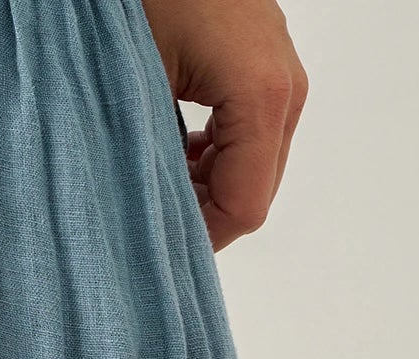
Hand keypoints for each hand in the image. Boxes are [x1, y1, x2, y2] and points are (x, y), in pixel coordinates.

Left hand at [143, 0, 307, 250]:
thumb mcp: (133, 88)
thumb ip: (157, 166)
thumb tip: (154, 229)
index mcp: (263, 91)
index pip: (245, 206)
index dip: (199, 241)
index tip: (153, 246)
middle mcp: (285, 79)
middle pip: (254, 187)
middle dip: (201, 213)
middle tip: (143, 216)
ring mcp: (278, 63)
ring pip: (252, 159)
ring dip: (202, 182)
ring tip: (149, 178)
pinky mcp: (262, 52)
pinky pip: (247, 124)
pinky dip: (210, 149)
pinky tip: (168, 146)